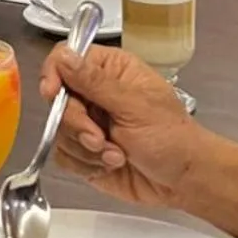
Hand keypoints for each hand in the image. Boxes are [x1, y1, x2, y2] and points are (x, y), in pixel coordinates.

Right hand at [44, 44, 208, 209]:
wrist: (184, 180)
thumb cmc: (173, 138)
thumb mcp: (135, 106)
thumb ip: (95, 83)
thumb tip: (64, 57)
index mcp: (111, 70)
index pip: (67, 57)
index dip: (55, 74)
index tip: (53, 94)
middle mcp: (96, 94)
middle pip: (58, 99)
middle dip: (77, 124)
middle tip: (99, 138)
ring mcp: (89, 123)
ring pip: (59, 131)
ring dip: (86, 149)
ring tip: (116, 155)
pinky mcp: (85, 152)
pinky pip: (64, 156)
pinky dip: (85, 164)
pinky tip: (111, 165)